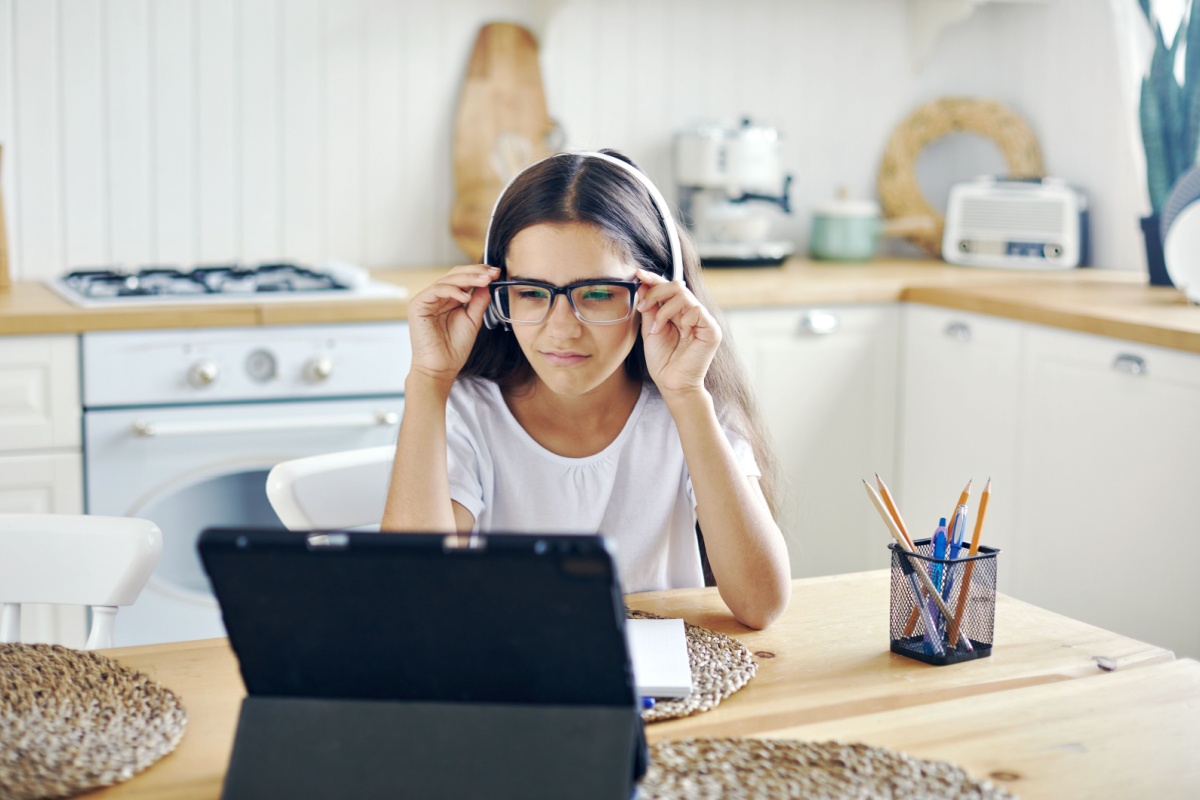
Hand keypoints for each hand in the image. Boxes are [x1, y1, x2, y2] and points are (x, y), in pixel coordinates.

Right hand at [407, 265, 498, 386]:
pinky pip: (436, 290)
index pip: (463, 279)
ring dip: (468, 279)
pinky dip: (453, 291)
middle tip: (493, 273)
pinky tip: (466, 298)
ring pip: (447, 280)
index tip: (497, 273)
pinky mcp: (417, 304)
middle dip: (476, 272)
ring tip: (485, 281)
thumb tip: (489, 282)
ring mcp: (426, 299)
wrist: (441, 367)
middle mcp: (436, 297)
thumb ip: (479, 301)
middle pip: (455, 274)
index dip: (479, 273)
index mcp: (448, 299)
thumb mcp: (473, 320)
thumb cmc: (454, 348)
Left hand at [635, 268, 721, 396]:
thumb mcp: (650, 329)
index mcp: (679, 312)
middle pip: (676, 286)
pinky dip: (683, 319)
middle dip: (655, 292)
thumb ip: (649, 308)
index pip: (668, 288)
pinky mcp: (711, 329)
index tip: (638, 274)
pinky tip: (681, 333)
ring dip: (665, 309)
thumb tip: (643, 285)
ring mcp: (703, 320)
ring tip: (657, 328)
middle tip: (642, 307)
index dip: (654, 279)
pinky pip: (697, 311)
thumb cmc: (663, 360)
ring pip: (684, 296)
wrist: (672, 383)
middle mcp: (692, 313)